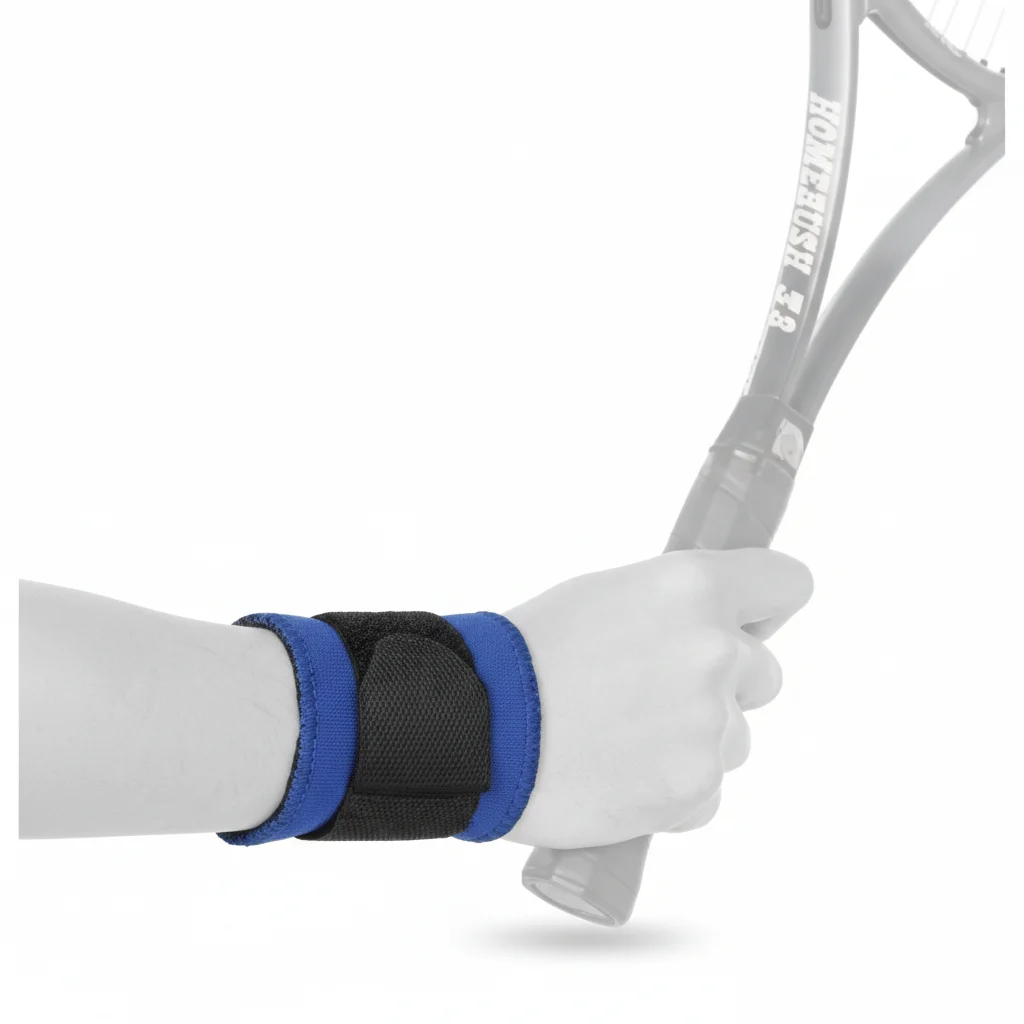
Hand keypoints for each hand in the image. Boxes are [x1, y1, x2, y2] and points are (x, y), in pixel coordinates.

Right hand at [502, 549, 812, 848]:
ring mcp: (710, 724)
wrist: (476, 727)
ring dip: (695, 741)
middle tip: (654, 692)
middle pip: (766, 671)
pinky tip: (618, 776)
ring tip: (620, 740)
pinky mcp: (695, 788)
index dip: (765, 603)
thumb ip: (674, 607)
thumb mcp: (605, 596)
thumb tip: (717, 624)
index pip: (787, 582)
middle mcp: (714, 651)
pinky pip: (707, 790)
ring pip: (736, 737)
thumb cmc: (528, 653)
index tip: (750, 618)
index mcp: (691, 587)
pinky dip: (673, 789)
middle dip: (724, 682)